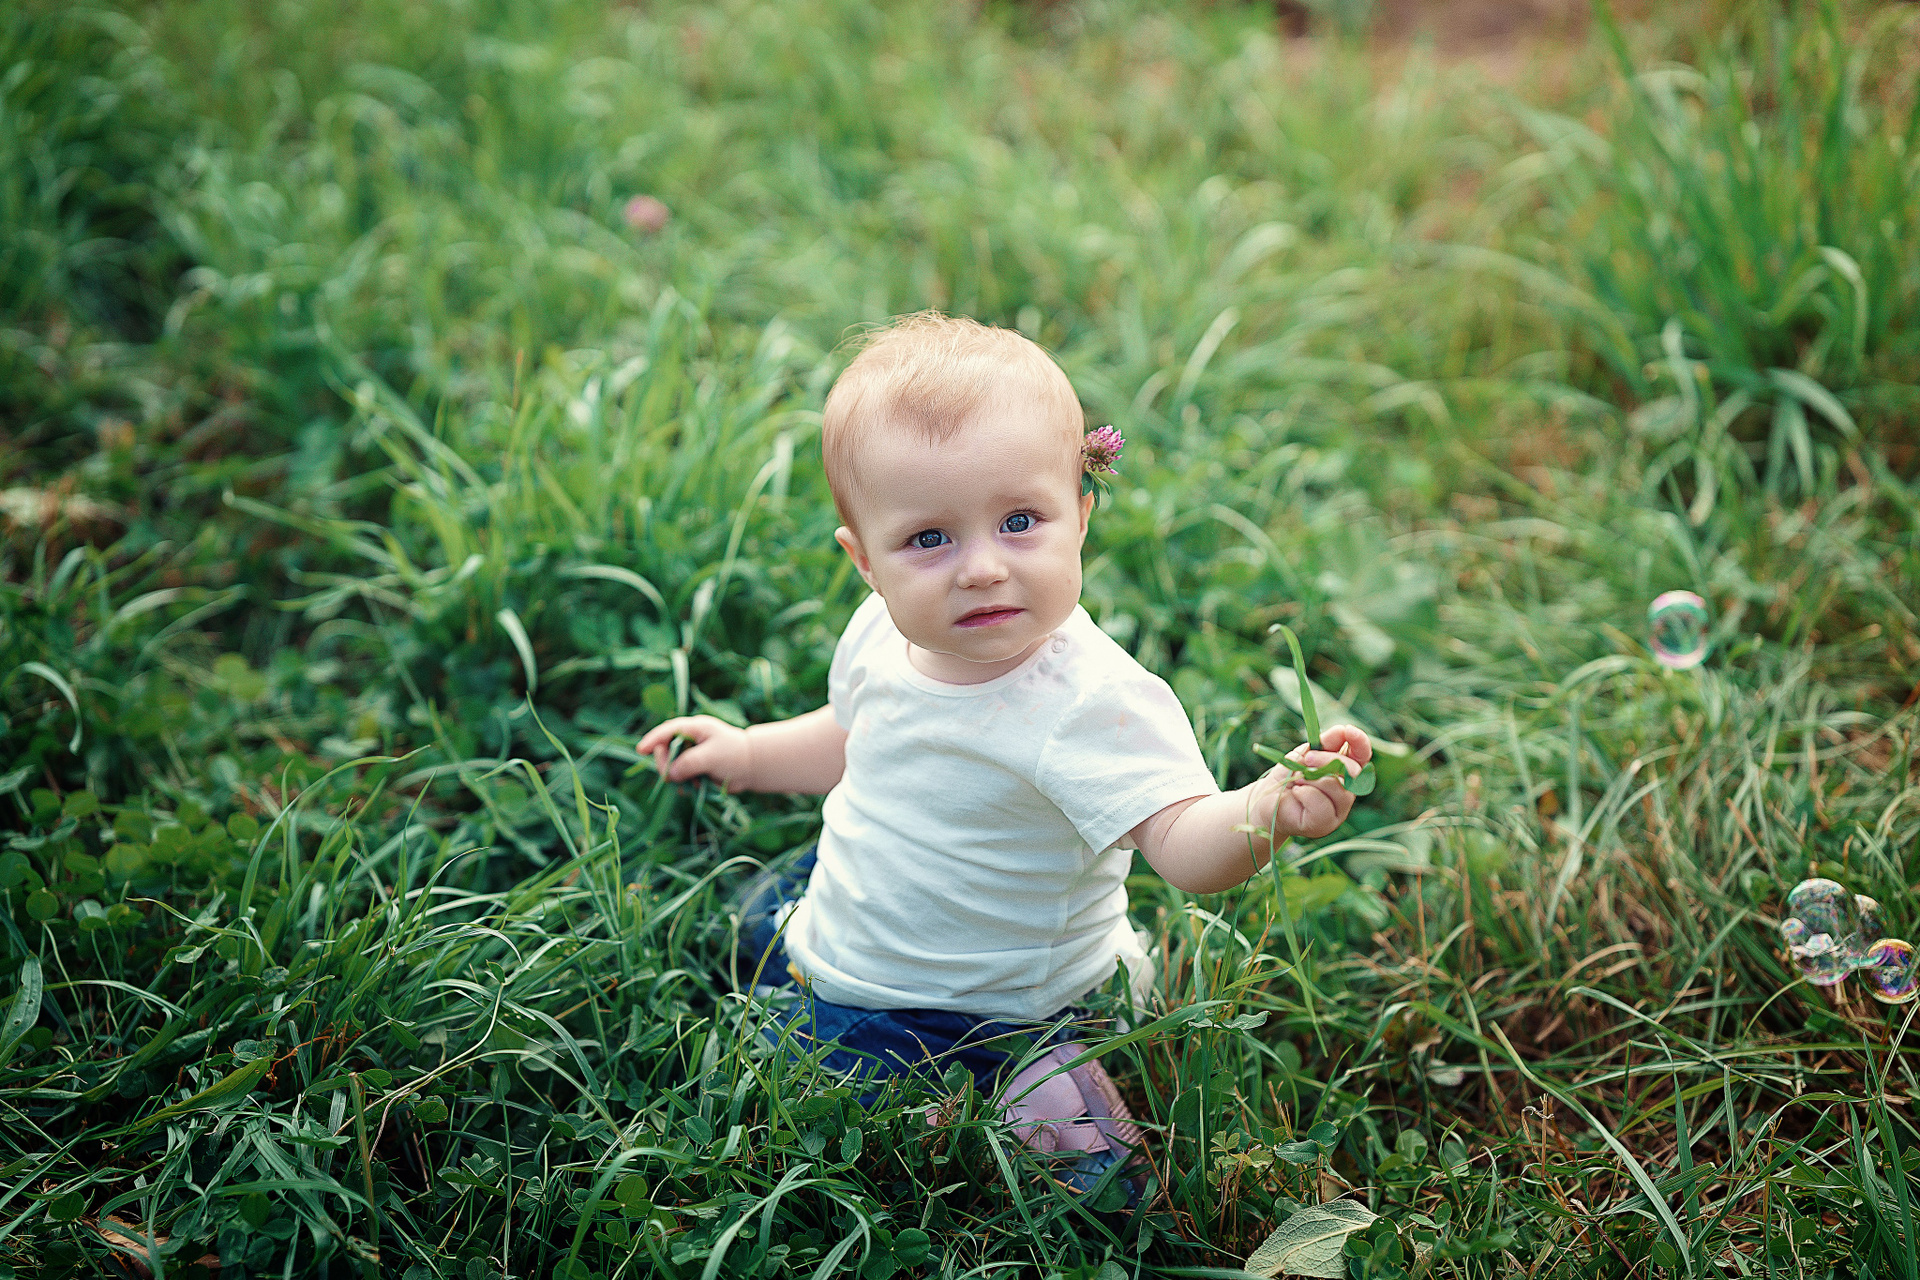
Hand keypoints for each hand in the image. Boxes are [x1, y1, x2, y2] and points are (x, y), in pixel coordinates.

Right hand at [636, 716, 752, 789]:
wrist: (753, 767)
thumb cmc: (734, 755)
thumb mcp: (710, 757)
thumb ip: (688, 763)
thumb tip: (670, 774)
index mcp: (695, 728)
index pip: (668, 730)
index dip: (653, 740)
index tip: (641, 750)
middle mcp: (691, 739)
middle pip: (666, 750)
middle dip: (666, 764)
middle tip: (671, 778)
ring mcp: (693, 753)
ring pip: (672, 765)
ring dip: (677, 776)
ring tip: (691, 782)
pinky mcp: (696, 767)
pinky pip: (681, 776)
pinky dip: (684, 783)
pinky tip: (694, 787)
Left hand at [1260, 724, 1371, 840]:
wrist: (1267, 798)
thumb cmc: (1289, 775)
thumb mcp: (1306, 753)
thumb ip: (1325, 743)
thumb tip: (1343, 730)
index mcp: (1345, 772)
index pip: (1362, 756)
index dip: (1360, 742)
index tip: (1348, 730)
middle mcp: (1347, 792)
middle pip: (1353, 772)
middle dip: (1327, 760)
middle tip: (1307, 759)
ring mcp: (1338, 810)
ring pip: (1339, 789)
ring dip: (1313, 778)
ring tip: (1297, 779)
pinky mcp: (1325, 824)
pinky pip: (1322, 805)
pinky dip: (1305, 793)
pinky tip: (1295, 793)